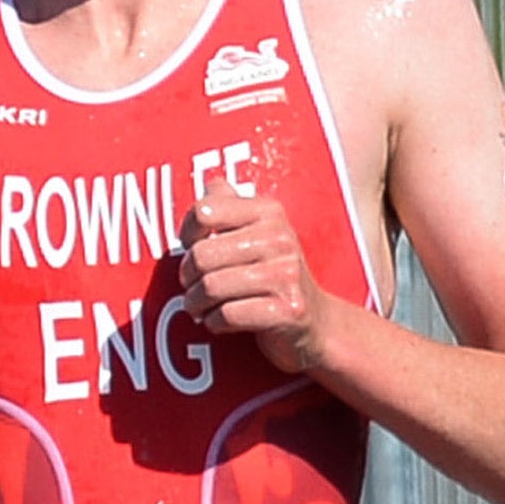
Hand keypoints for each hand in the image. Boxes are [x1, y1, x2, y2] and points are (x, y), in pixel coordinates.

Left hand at [177, 175, 335, 374]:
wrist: (316, 321)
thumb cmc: (273, 273)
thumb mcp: (258, 232)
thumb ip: (231, 206)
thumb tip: (210, 181)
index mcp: (268, 212)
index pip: (205, 211)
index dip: (188, 234)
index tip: (191, 248)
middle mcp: (280, 238)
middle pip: (202, 255)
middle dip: (188, 277)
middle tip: (191, 286)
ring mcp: (286, 275)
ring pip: (211, 287)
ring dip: (195, 303)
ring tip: (199, 307)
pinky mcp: (287, 311)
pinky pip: (228, 315)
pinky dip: (214, 322)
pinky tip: (219, 320)